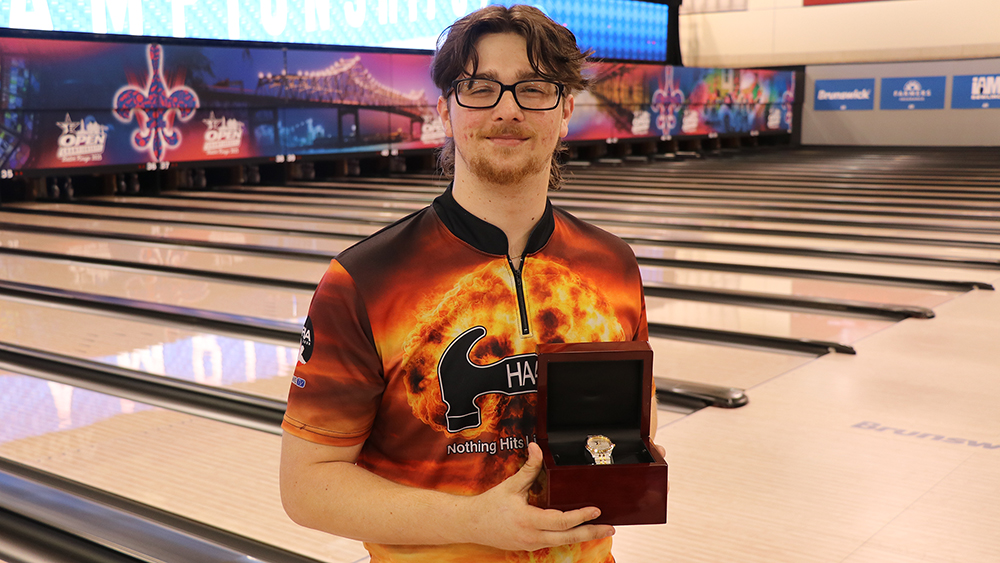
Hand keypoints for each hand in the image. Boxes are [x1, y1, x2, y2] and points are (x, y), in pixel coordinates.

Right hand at [464, 442, 613, 551]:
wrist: (471, 524)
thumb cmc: (490, 505)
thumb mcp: (511, 485)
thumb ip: (528, 468)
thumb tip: (536, 447)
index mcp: (528, 520)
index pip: (561, 521)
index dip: (581, 516)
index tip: (596, 510)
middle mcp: (532, 536)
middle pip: (568, 538)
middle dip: (591, 533)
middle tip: (610, 527)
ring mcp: (532, 544)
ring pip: (563, 542)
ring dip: (582, 536)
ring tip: (600, 530)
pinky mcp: (530, 546)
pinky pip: (553, 543)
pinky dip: (568, 537)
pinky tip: (578, 532)